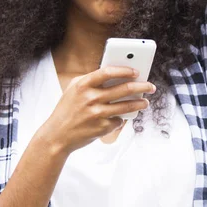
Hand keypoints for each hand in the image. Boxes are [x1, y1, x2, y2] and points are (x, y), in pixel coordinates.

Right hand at [37, 66, 155, 155]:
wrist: (57, 136)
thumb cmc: (67, 110)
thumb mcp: (73, 89)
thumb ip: (91, 80)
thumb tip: (117, 74)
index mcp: (83, 84)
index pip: (108, 72)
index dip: (125, 70)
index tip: (136, 72)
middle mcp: (90, 98)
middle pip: (124, 89)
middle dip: (141, 87)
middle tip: (150, 87)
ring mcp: (97, 113)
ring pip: (126, 106)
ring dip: (139, 104)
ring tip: (145, 102)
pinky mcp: (101, 128)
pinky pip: (118, 120)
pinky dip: (121, 119)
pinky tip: (121, 118)